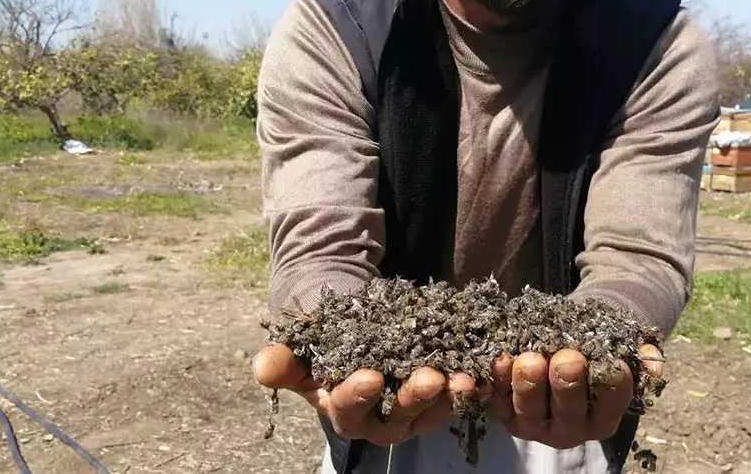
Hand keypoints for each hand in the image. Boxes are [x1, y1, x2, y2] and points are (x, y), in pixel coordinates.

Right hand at [252, 344, 479, 444]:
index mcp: (344, 412)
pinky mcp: (442, 394)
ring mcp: (416, 410)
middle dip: (414, 396)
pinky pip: (461, 392)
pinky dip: (475, 381)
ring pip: (436, 407)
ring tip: (466, 375)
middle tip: (429, 377)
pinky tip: (488, 368)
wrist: (354, 331)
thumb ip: (284, 361)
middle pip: (399, 415)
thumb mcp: (300, 350)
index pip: (350, 409)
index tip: (371, 375)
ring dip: (453, 393)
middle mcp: (382, 419)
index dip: (358, 394)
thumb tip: (262, 367)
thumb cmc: (322, 348)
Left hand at [484, 344, 664, 449]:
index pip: (612, 401)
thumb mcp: (620, 344)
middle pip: (568, 411)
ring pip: (529, 409)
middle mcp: (570, 427)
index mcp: (603, 415)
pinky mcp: (504, 412)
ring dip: (527, 384)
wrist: (559, 343)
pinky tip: (490, 365)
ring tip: (529, 359)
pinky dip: (489, 385)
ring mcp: (534, 422)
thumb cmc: (595, 345)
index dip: (614, 384)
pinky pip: (494, 401)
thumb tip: (653, 364)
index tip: (614, 365)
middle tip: (568, 359)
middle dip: (568, 384)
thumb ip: (639, 351)